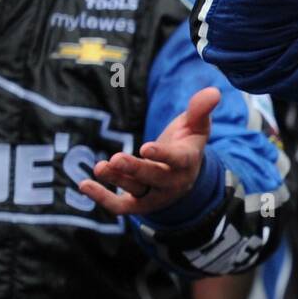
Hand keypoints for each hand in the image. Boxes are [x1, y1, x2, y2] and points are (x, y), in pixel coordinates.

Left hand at [79, 88, 220, 216]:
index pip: (177, 160)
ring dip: (117, 180)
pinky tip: (84, 184)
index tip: (145, 147)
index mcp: (187, 162)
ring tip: (99, 167)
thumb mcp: (196, 126)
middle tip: (116, 158)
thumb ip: (200, 110)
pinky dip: (102, 198)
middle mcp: (172, 182)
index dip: (162, 155)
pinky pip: (121, 207)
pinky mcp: (139, 204)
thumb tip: (214, 91)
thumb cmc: (187, 144)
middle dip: (135, 169)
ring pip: (136, 191)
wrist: (184, 176)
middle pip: (153, 178)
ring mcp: (155, 195)